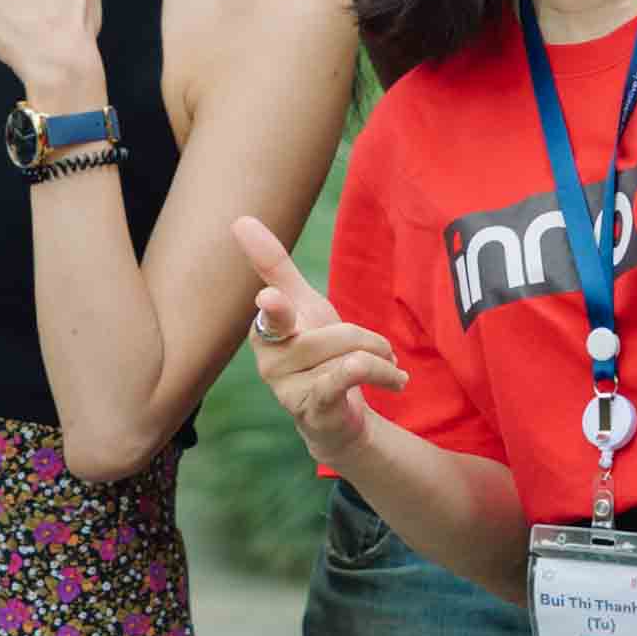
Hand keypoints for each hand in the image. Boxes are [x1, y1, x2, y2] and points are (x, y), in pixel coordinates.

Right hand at [230, 214, 405, 476]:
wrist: (334, 416)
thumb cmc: (316, 352)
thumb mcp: (302, 305)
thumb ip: (274, 266)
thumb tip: (240, 219)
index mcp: (266, 330)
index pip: (273, 312)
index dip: (275, 306)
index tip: (269, 298)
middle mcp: (269, 361)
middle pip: (335, 333)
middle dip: (368, 339)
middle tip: (380, 349)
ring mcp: (288, 390)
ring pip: (350, 356)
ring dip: (380, 360)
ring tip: (388, 368)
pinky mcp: (312, 411)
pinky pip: (350, 378)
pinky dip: (382, 374)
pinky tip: (397, 381)